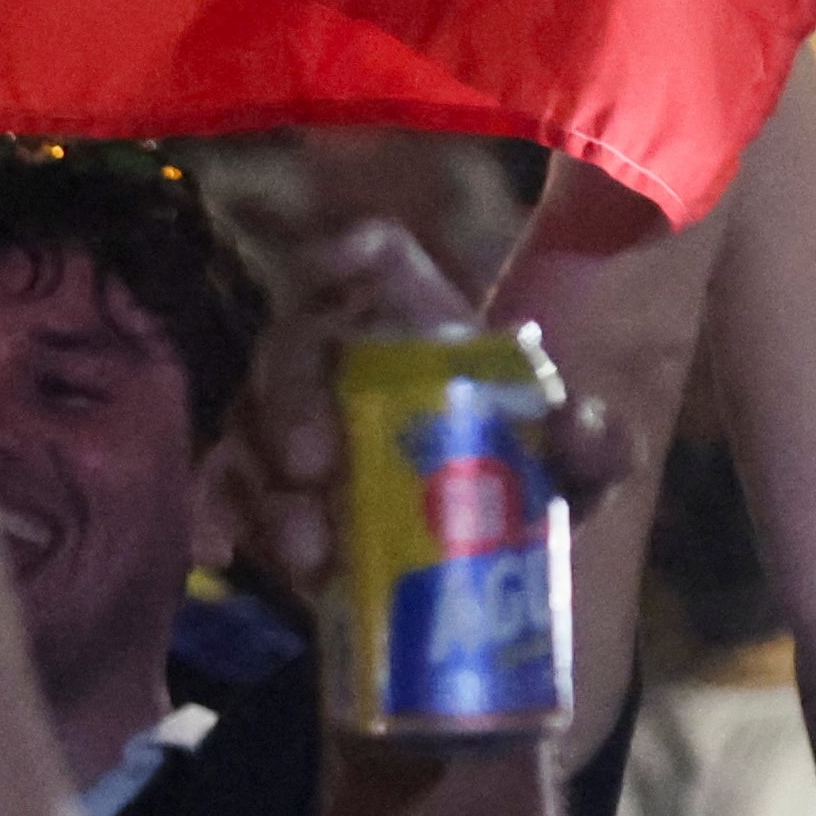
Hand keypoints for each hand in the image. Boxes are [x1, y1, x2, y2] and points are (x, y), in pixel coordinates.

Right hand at [229, 224, 627, 604]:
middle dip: (290, 396)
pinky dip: (215, 516)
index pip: (377, 257)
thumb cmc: (529, 485)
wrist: (486, 567)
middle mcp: (343, 359)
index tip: (346, 260)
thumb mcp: (582, 469)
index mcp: (418, 326)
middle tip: (316, 463)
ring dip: (265, 484)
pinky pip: (219, 487)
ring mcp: (295, 424)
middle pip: (292, 341)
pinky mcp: (265, 488)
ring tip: (309, 552)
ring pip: (247, 422)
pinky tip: (221, 552)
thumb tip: (577, 425)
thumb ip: (599, 443)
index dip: (354, 249)